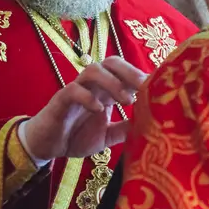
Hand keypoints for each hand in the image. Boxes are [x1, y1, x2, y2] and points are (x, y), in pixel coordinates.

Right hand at [22, 56, 146, 160]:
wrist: (46, 145)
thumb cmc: (76, 136)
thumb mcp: (107, 137)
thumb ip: (125, 130)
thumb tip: (152, 127)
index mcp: (107, 90)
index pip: (127, 74)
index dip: (143, 77)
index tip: (162, 87)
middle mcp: (93, 85)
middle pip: (112, 62)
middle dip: (131, 72)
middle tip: (146, 88)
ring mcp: (76, 90)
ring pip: (93, 70)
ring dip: (112, 82)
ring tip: (126, 100)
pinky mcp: (60, 100)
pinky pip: (73, 90)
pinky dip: (87, 97)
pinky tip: (98, 110)